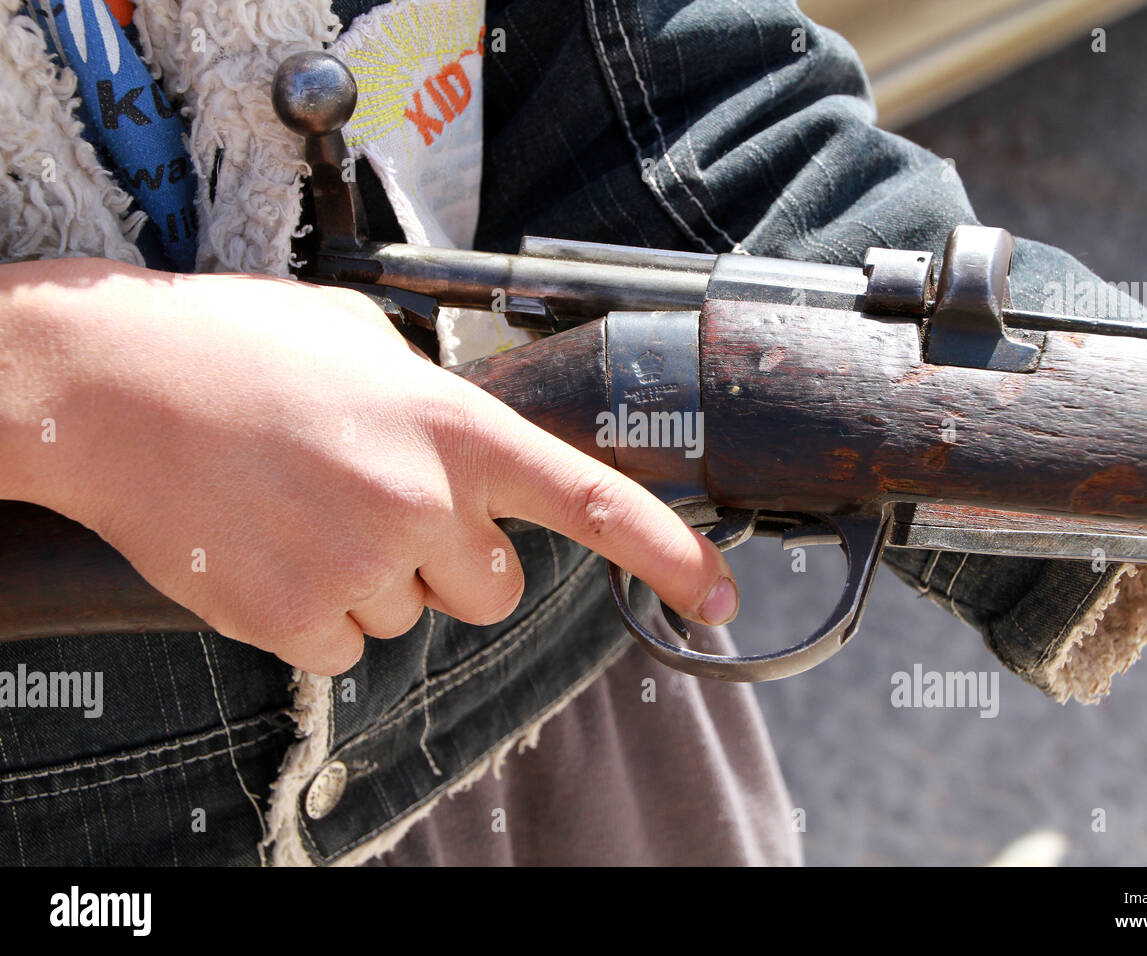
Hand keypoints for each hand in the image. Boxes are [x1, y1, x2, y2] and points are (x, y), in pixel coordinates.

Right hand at [0, 259, 737, 674]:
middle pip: (492, 589)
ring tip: (303, 507)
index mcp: (452, 426)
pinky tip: (272, 545)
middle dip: (454, 563)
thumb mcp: (365, 344)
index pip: (588, 498)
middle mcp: (420, 501)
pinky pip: (343, 649)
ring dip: (372, 579)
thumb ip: (438, 402)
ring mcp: (357, 566)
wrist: (107, 384)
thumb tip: (471, 453)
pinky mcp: (291, 619)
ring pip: (410, 618)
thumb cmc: (236, 347)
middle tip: (380, 508)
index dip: (665, 552)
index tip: (717, 595)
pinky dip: (314, 612)